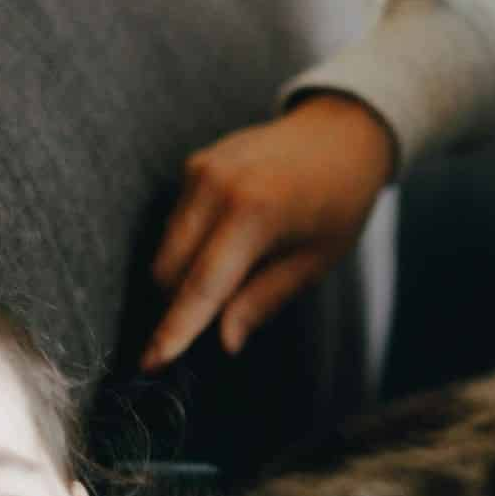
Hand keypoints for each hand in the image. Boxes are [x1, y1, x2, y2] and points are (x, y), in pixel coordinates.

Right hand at [142, 93, 396, 367]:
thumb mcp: (316, 260)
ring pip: (166, 248)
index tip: (152, 364)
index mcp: (255, 210)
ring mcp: (200, 169)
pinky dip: (190, 248)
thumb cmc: (340, 201)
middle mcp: (217, 185)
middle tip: (209, 331)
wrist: (343, 131)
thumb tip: (223, 341)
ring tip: (238, 277)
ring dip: (183, 279)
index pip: (202, 285)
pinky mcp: (194, 164)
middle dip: (178, 308)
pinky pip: (176, 223)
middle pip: (169, 270)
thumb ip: (263, 299)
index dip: (175, 329)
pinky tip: (231, 247)